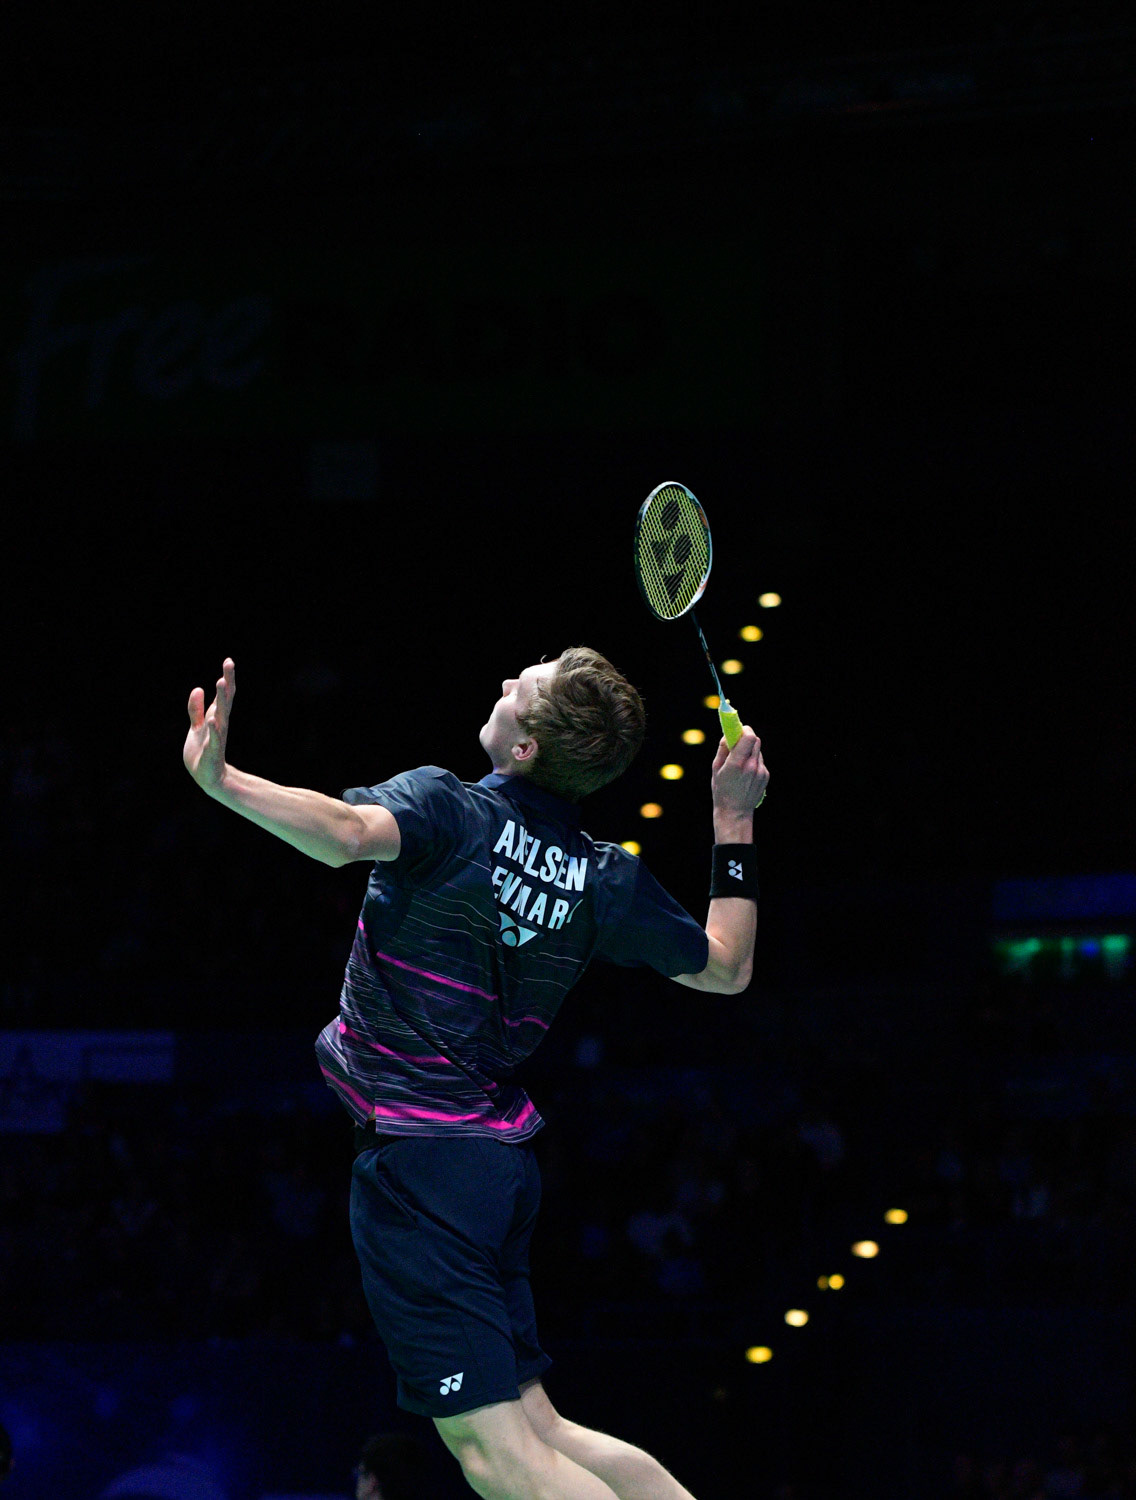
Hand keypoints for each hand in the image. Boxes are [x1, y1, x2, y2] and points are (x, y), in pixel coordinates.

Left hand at [184, 658, 234, 793]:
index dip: (227, 678)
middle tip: (229, 664)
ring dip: (222, 700)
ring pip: (221, 715)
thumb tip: (198, 688)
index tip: (229, 660)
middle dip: (227, 682)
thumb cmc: (202, 752)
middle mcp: (220, 725)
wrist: (207, 778)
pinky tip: (213, 719)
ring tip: (221, 683)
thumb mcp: (196, 727)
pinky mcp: (212, 752)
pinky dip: (214, 729)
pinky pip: (214, 739)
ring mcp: (217, 738)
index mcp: (216, 717)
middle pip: (225, 700)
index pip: (224, 695)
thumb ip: (196, 709)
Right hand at [710, 727, 768, 822]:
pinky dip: (753, 761)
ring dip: (749, 750)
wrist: (735, 812)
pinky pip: (760, 761)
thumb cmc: (721, 790)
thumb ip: (723, 749)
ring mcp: (761, 771)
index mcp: (736, 764)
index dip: (744, 730)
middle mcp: (751, 766)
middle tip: (737, 741)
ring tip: (740, 763)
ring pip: (758, 750)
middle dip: (746, 738)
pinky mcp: (766, 776)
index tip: (738, 730)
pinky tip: (745, 773)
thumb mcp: (715, 769)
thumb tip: (728, 734)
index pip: (749, 737)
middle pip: (755, 740)